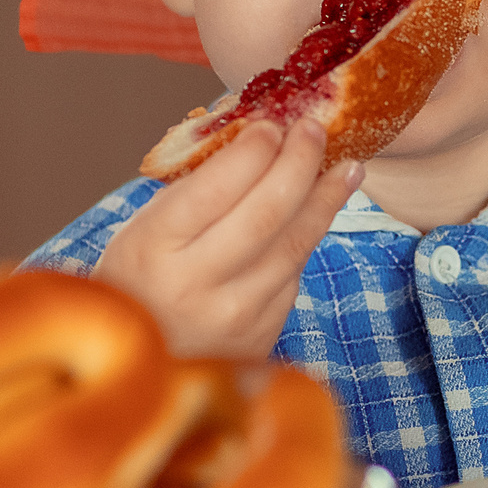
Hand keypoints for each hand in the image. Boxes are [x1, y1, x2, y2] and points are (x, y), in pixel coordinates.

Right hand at [94, 119, 361, 357]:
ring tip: (348, 167)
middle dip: (299, 162)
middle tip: (315, 130)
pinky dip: (309, 235)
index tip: (273, 123)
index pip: (215, 189)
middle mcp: (194, 285)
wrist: (141, 364)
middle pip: (267, 213)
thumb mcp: (142, 231)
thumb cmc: (139, 281)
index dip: (253, 151)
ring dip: (327, 198)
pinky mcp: (261, 334)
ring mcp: (233, 315)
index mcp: (152, 249)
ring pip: (294, 244)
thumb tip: (256, 138)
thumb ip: (193, 189)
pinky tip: (323, 209)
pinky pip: (293, 273)